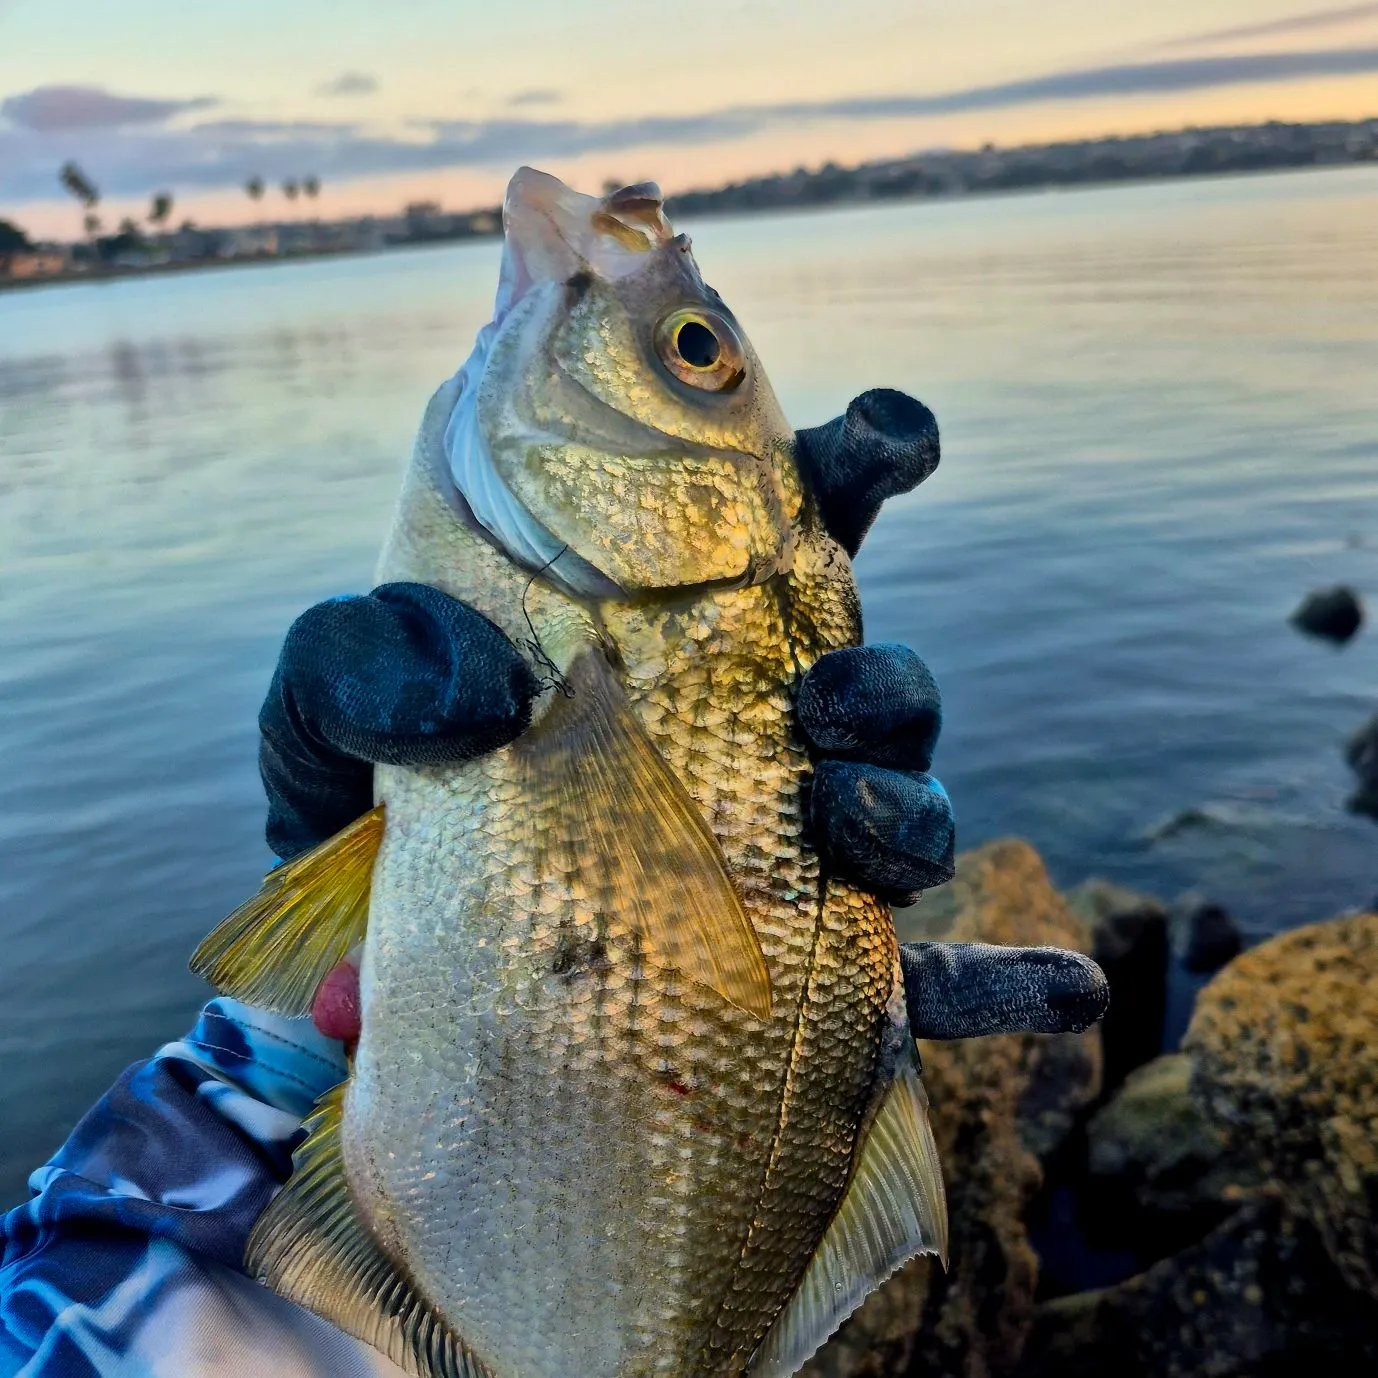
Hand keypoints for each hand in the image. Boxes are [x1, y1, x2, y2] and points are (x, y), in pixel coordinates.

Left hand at [268, 389, 1102, 1047]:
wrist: (370, 990)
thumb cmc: (367, 812)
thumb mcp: (327, 716)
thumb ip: (359, 659)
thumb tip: (463, 676)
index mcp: (669, 631)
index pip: (787, 526)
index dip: (861, 463)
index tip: (890, 442)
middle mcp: (752, 731)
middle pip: (875, 671)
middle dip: (886, 668)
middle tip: (830, 688)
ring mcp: (786, 854)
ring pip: (905, 806)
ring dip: (910, 805)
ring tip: (847, 825)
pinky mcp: (801, 979)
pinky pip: (925, 984)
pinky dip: (1003, 984)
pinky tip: (1066, 991)